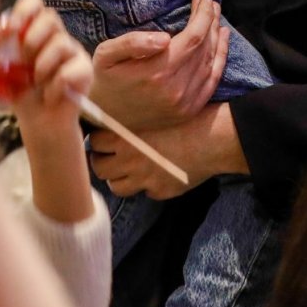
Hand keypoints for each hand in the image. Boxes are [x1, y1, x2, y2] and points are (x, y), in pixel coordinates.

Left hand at [0, 0, 92, 136]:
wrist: (38, 122)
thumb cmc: (20, 92)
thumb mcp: (0, 69)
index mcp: (34, 29)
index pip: (34, 2)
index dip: (22, 10)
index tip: (10, 29)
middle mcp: (55, 35)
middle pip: (50, 16)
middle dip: (32, 39)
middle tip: (23, 60)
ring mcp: (72, 51)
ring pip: (60, 43)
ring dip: (41, 66)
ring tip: (35, 83)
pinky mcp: (84, 69)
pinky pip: (69, 70)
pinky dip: (54, 86)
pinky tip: (50, 95)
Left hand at [88, 104, 246, 200]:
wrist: (213, 138)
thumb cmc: (186, 119)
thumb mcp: (153, 114)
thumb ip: (130, 123)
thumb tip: (110, 127)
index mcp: (124, 136)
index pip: (93, 142)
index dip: (98, 141)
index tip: (104, 140)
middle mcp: (130, 159)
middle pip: (99, 167)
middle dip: (104, 162)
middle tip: (112, 157)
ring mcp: (144, 178)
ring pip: (116, 186)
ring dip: (120, 178)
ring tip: (130, 169)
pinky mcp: (161, 191)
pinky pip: (145, 193)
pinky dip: (148, 186)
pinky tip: (158, 173)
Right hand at [90, 0, 227, 130]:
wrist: (105, 116)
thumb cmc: (104, 78)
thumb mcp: (106, 55)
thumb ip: (132, 43)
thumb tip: (164, 38)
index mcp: (157, 72)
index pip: (193, 36)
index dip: (202, 13)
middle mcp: (176, 89)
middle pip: (204, 47)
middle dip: (210, 19)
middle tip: (209, 0)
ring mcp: (185, 102)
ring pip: (211, 61)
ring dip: (216, 35)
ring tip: (214, 15)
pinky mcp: (189, 110)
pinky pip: (213, 80)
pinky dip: (221, 57)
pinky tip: (221, 39)